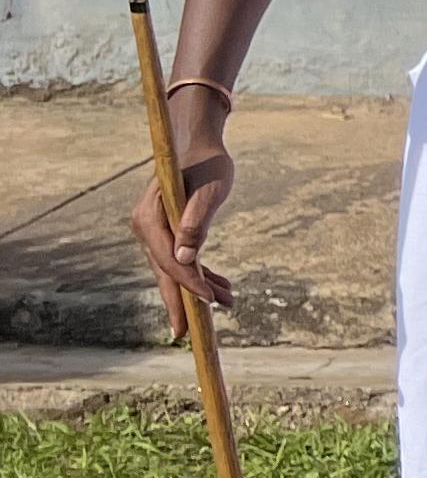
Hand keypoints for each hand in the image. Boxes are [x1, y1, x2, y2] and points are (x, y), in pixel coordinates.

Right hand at [129, 145, 238, 315]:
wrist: (200, 144)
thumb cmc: (208, 163)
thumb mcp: (209, 190)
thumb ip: (197, 222)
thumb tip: (186, 260)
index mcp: (149, 217)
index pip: (168, 259)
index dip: (189, 282)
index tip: (210, 302)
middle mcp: (145, 227)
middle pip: (164, 270)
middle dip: (181, 301)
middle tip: (188, 333)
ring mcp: (154, 230)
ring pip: (176, 267)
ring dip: (200, 287)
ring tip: (230, 302)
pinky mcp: (167, 230)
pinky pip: (183, 258)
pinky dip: (202, 272)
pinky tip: (222, 287)